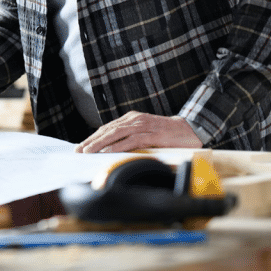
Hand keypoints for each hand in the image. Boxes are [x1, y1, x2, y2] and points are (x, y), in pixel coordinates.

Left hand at [75, 112, 203, 152]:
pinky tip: (108, 151)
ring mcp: (143, 125)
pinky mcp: (153, 134)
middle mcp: (135, 119)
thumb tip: (112, 152)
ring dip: (100, 143)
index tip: (80, 146)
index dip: (93, 137)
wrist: (191, 130)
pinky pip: (132, 140)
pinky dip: (118, 146)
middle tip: (79, 150)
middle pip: (108, 129)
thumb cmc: (167, 135)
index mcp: (131, 118)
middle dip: (91, 140)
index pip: (107, 128)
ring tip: (88, 151)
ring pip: (116, 133)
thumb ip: (130, 139)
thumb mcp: (145, 135)